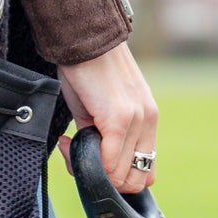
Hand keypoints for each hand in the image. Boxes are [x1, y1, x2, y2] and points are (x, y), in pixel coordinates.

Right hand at [54, 41, 158, 193]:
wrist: (82, 37)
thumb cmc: (87, 69)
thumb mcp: (101, 108)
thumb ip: (103, 137)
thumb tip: (90, 163)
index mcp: (148, 119)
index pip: (145, 171)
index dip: (116, 176)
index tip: (91, 158)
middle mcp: (148, 120)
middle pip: (136, 181)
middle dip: (106, 179)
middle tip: (80, 156)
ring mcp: (137, 120)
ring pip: (121, 176)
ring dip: (94, 170)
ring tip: (72, 145)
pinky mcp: (120, 118)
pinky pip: (109, 162)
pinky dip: (86, 160)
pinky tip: (69, 140)